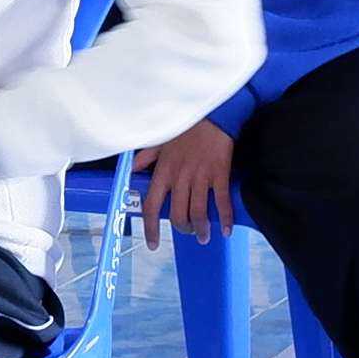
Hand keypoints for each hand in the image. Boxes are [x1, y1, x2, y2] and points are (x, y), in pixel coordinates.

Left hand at [135, 123, 235, 239]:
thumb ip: (146, 157)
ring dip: (201, 230)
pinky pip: (221, 202)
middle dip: (182, 229)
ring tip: (204, 236)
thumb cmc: (188, 127)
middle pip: (177, 214)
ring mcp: (200, 176)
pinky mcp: (219, 174)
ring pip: (198, 213)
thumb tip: (132, 168)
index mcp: (163, 171)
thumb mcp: (161, 140)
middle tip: (187, 233)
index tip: (152, 243)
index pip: (151, 205)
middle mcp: (180, 177)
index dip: (150, 228)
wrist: (213, 114)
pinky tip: (225, 230)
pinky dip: (224, 219)